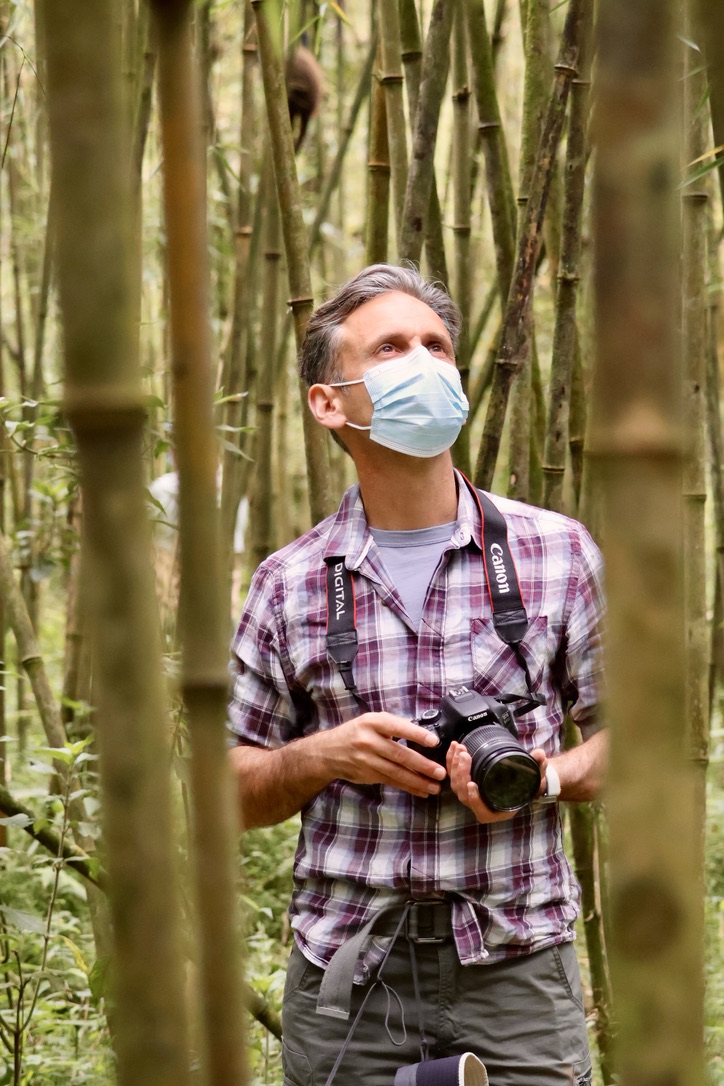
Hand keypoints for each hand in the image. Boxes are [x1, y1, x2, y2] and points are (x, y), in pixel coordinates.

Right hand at [319, 712, 447, 798]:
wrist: (329, 751)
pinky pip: (391, 781)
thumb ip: (393, 725)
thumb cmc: (357, 732)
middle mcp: (369, 741)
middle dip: (422, 765)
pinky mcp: (368, 775)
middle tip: (440, 771)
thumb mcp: (372, 721)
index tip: (434, 742)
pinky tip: (421, 791)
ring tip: (435, 786)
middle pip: (399, 754)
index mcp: (373, 723)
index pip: (398, 727)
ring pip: (396, 772)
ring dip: (418, 781)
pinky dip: (408, 787)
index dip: (416, 735)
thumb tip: (422, 732)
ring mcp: (367, 760)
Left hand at [447, 742, 547, 823]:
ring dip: (455, 766)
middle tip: (465, 756)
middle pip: (464, 795)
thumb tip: (540, 754)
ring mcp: (473, 795)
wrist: (524, 778)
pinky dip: (451, 762)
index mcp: (498, 810)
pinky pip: (454, 776)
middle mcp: (483, 805)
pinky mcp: (466, 783)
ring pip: (456, 785)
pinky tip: (454, 748)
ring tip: (460, 749)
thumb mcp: (537, 776)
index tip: (472, 784)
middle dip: (461, 774)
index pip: (482, 811)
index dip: (474, 799)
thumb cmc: (530, 782)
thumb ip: (539, 766)